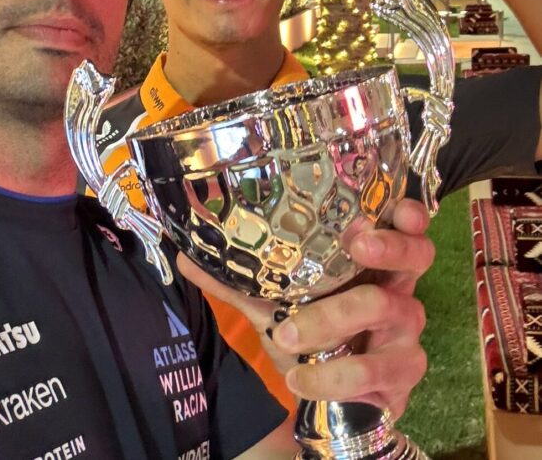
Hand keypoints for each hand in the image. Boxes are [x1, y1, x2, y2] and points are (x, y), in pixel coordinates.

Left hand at [177, 198, 434, 419]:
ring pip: (385, 309)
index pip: (405, 224)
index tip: (393, 206)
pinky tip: (299, 380)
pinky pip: (374, 371)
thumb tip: (185, 255)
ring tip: (284, 336)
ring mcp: (404, 330)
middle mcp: (396, 286)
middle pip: (417, 254)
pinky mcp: (402, 373)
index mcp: (369, 259)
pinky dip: (331, 376)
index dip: (407, 212)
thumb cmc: (311, 333)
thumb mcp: (272, 302)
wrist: (325, 396)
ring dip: (331, 319)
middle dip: (388, 245)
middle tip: (357, 243)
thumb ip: (236, 280)